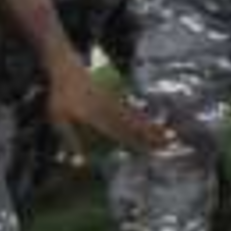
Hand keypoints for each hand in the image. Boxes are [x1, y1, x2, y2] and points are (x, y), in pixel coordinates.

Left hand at [46, 65, 173, 159]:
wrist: (67, 68)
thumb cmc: (60, 96)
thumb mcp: (59, 120)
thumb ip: (71, 141)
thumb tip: (79, 163)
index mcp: (97, 117)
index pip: (121, 134)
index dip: (137, 143)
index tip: (151, 152)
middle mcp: (110, 110)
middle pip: (135, 126)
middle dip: (153, 135)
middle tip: (171, 143)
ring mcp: (115, 101)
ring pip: (137, 117)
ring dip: (153, 126)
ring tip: (168, 133)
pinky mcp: (115, 96)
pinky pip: (132, 110)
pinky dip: (144, 117)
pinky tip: (150, 121)